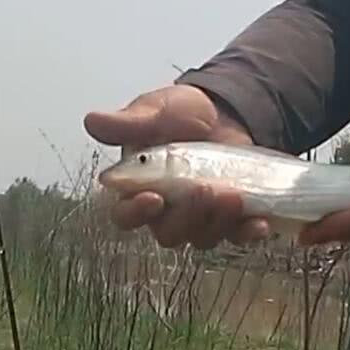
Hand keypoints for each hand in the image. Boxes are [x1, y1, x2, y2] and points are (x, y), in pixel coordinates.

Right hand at [83, 84, 268, 248]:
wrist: (224, 111)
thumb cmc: (179, 113)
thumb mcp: (154, 111)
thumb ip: (128, 123)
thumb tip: (91, 120)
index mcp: (137, 188)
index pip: (125, 215)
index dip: (135, 213)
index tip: (153, 197)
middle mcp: (165, 211)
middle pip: (168, 233)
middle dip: (186, 216)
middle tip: (204, 189)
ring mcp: (199, 217)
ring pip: (202, 238)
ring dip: (218, 222)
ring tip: (234, 195)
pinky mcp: (229, 218)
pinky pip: (236, 236)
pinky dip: (247, 233)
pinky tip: (259, 222)